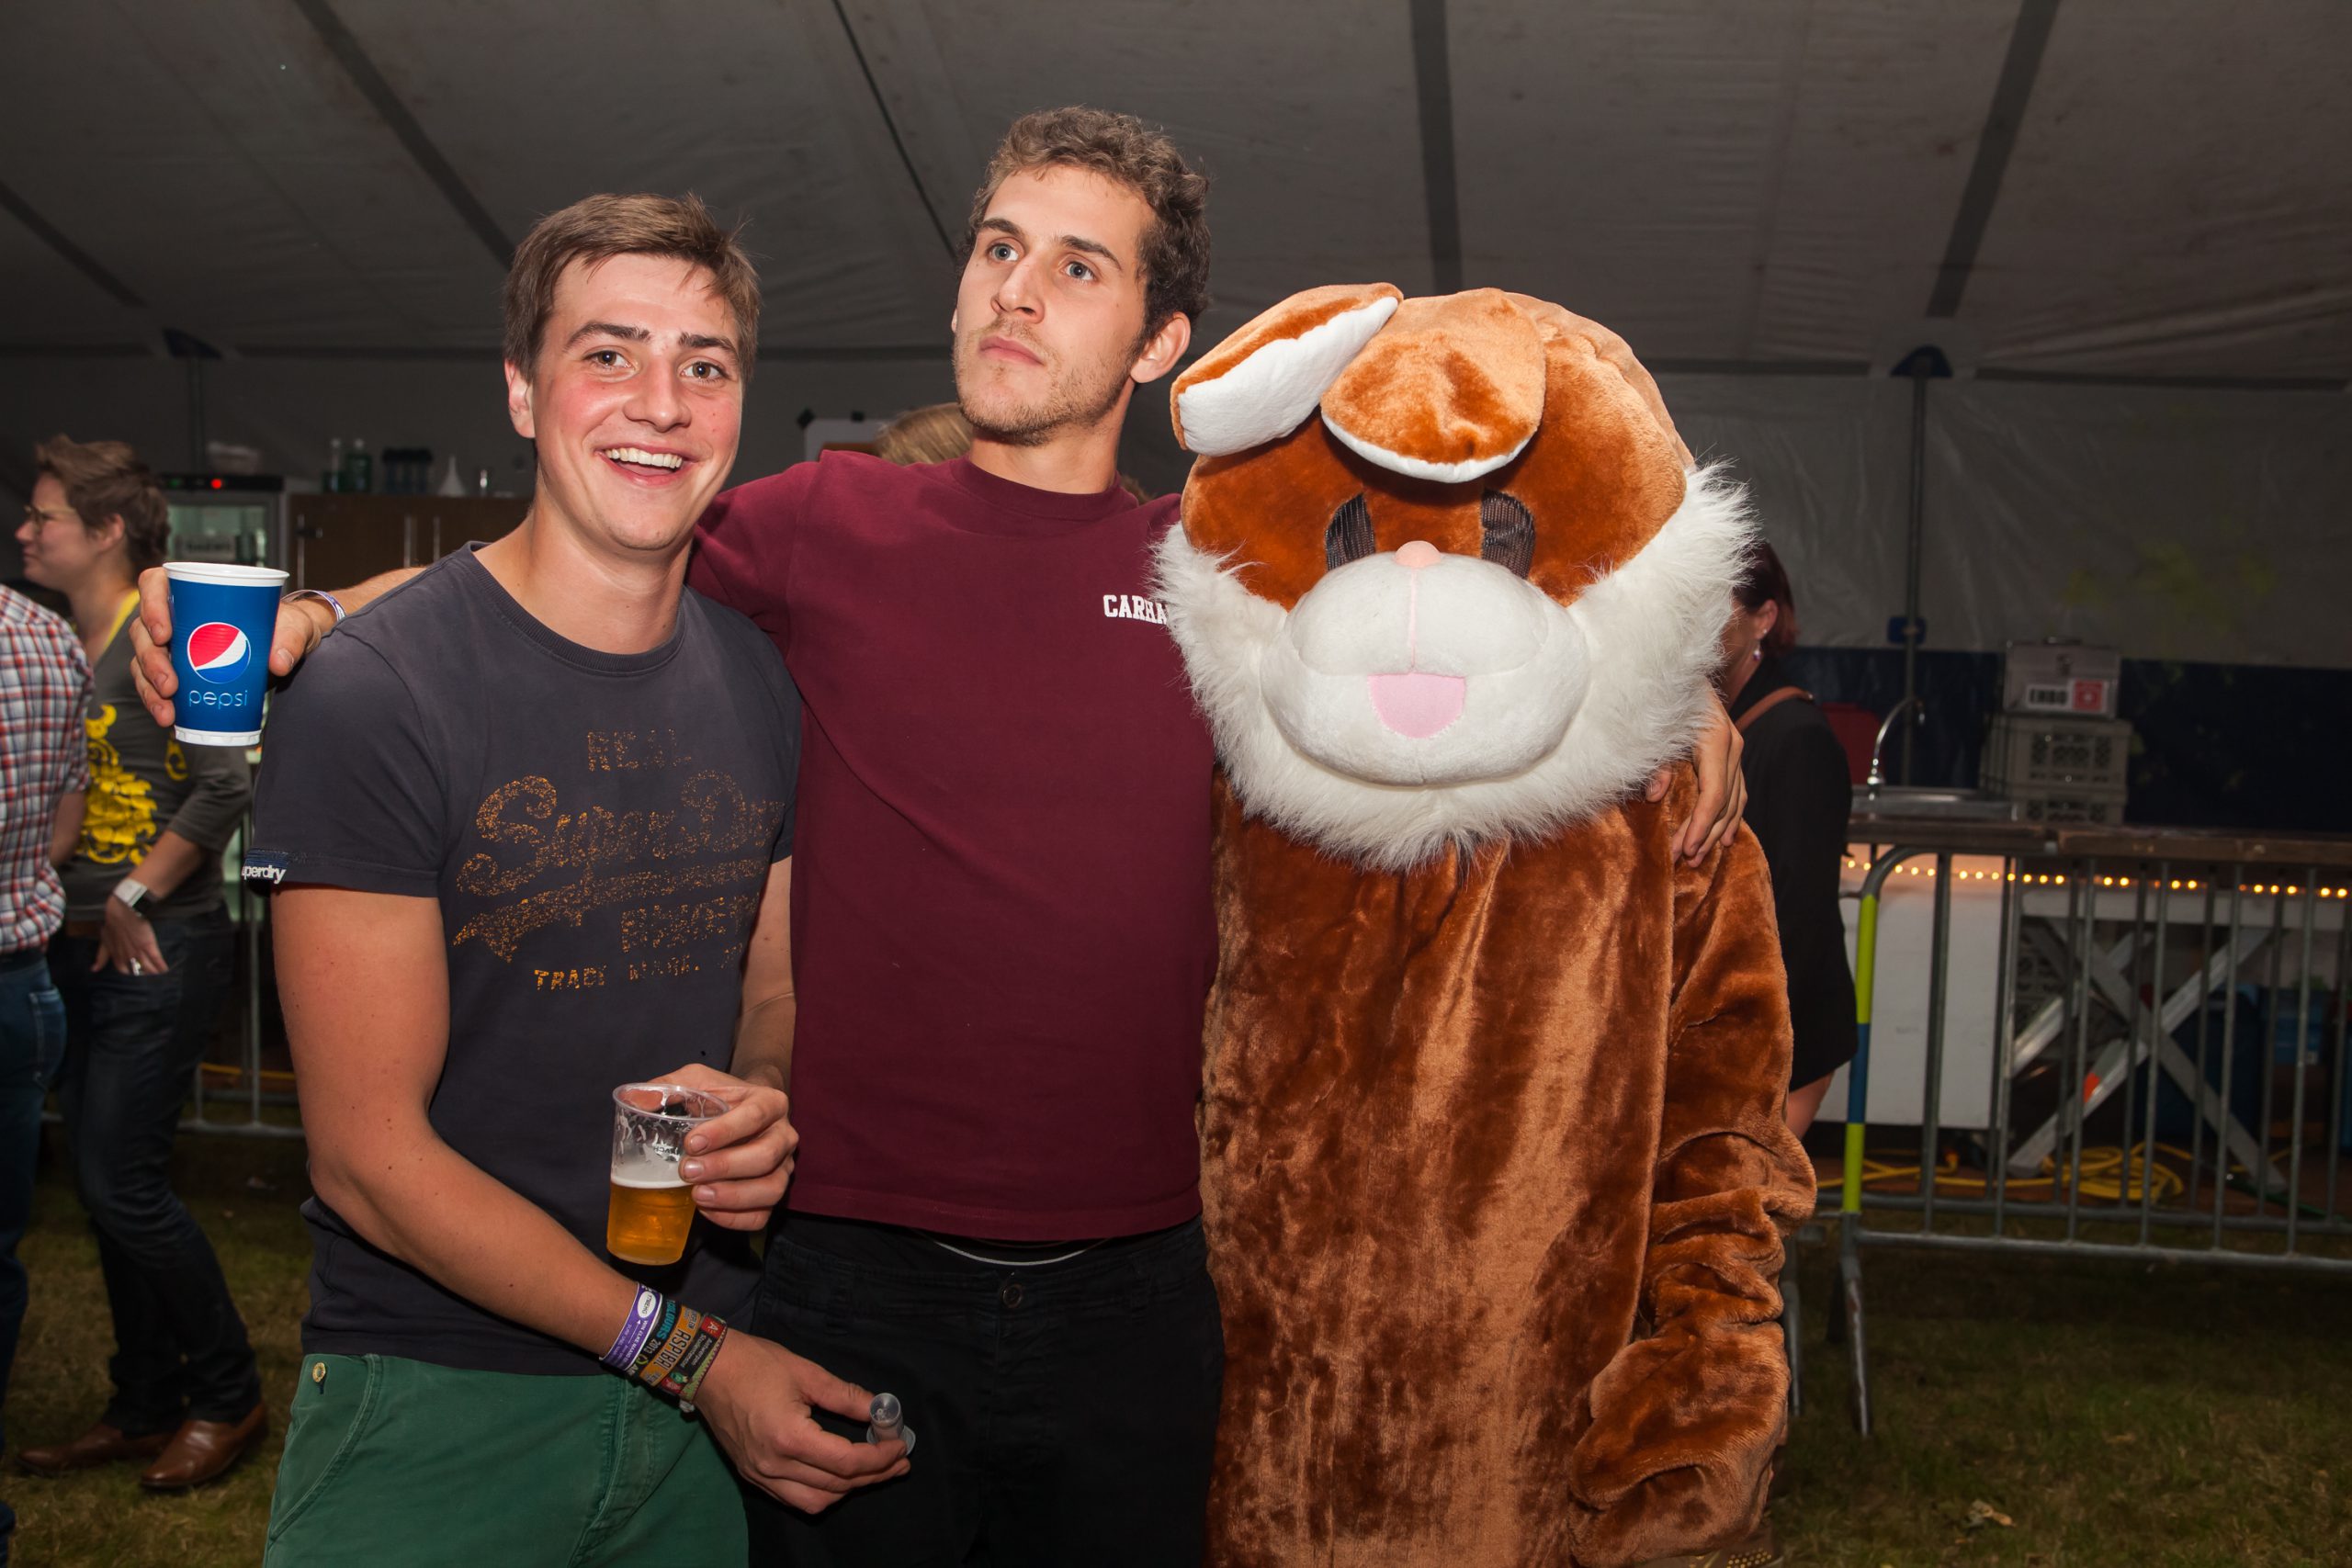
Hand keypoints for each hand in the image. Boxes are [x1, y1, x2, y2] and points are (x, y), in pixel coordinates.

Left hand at [96, 894, 168, 975]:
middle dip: (141, 975)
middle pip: (136, 971)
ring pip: (147, 968)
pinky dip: (161, 966)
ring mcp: (138, 951)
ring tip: (159, 977)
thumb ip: (101, 956)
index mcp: (116, 955)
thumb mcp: (105, 941)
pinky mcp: (148, 945)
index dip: (128, 972)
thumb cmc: (112, 924)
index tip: (133, 973)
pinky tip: (165, 970)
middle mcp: (127, 956)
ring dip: (153, 973)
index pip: (122, 969)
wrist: (122, 912)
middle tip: (147, 975)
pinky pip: (156, 959)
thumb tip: (93, 969)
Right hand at [130, 566, 332, 727]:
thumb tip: (279, 662)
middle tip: (170, 685)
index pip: (155, 584)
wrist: (291, 651)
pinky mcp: (178, 670)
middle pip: (144, 631)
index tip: (164, 634)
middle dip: (151, 660)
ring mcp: (173, 645)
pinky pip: (155, 684)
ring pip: (143, 661)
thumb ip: (292, 637)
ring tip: (167, 711)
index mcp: (195, 592)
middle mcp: (176, 616)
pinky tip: (168, 718)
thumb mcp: (296, 624)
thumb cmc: (286, 626)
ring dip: (149, 688)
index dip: (150, 606)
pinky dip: (157, 702)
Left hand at [657, 1063, 796, 1230]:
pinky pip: (763, 1215)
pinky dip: (736, 1219)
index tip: (691, 1143)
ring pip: (771, 1189)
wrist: (748, 1111)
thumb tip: (634, 1099)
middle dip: (725, 1167)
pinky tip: (707, 1211)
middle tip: (687, 1171)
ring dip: (733, 1197)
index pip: (755, 1116)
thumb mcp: (696, 1081)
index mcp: (770, 1102)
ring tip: (697, 1196)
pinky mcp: (772, 1194)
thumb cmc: (720, 1097)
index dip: (725, 1131)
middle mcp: (784, 1135)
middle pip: (766, 1156)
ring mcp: (783, 1167)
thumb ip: (667, 1087)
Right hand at [692, 1330, 908, 1511]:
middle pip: (836, 1485)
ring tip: (873, 1470)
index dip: (879, 1457)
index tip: (900, 1445)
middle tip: (898, 1462)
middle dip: (873, 1475)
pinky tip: (839, 1476)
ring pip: (815, 1501)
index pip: (846, 1462)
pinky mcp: (752, 1475)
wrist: (707, 1369)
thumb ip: (846, 1396)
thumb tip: (880, 1410)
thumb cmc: (756, 1364)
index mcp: (789, 1437)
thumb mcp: (807, 1373)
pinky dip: (822, 1492)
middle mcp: (774, 1465)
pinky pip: (793, 1498)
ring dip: (848, 1489)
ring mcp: (760, 1475)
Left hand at [1646, 692, 1745, 864]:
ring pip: (1735, 799)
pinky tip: (1723, 837)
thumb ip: (1656, 763)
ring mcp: (1736, 748)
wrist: (1680, 667)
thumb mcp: (1655, 730)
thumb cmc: (1662, 698)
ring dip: (1717, 830)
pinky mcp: (1732, 752)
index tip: (1685, 849)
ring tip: (1700, 856)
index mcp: (1716, 740)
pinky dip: (1730, 814)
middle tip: (1686, 860)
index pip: (1715, 794)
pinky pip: (1737, 790)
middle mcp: (1733, 745)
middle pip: (1725, 802)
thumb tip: (1655, 796)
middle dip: (1705, 834)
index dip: (1701, 825)